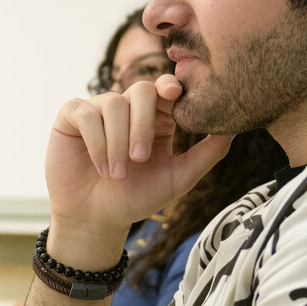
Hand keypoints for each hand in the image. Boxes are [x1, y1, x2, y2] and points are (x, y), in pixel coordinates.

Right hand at [44, 76, 229, 265]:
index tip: (175, 95)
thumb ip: (207, 153)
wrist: (95, 219)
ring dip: (117, 142)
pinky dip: (96, 141)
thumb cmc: (136, 198)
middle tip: (140, 158)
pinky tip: (100, 166)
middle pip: (141, 91)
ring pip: (113, 103)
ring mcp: (98, 109)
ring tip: (117, 174)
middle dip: (142, 123)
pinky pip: (86, 113)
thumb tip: (235, 128)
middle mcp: (128, 108)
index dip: (171, 86)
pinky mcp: (71, 116)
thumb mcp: (178, 178)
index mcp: (156, 117)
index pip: (166, 89)